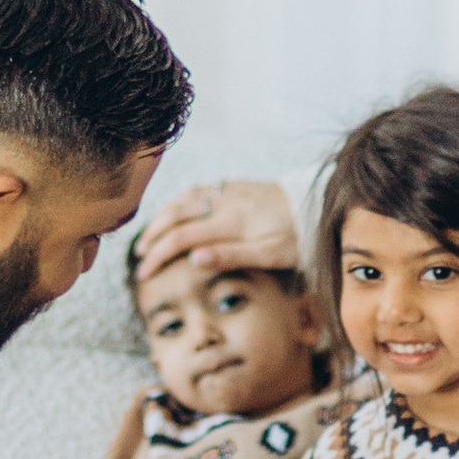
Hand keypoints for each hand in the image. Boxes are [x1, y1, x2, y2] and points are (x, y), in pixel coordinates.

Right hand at [133, 176, 298, 283]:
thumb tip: (193, 260)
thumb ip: (231, 256)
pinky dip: (181, 200)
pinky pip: (201, 189)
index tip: (144, 273)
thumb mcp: (270, 255)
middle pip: (176, 215)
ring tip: (149, 233)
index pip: (182, 238)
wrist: (320, 204)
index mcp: (231, 221)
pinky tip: (177, 210)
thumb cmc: (298, 236)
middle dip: (152, 235)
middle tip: (138, 256)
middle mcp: (226, 202)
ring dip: (162, 215)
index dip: (158, 255)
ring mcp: (231, 190)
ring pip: (185, 198)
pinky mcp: (238, 186)